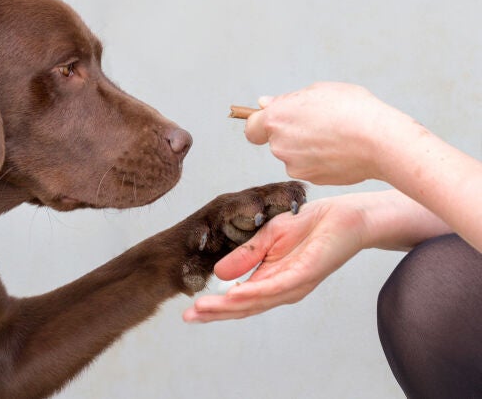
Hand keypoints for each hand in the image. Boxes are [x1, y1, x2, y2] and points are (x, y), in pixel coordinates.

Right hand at [183, 195, 366, 321]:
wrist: (344, 216)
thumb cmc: (310, 225)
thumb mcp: (267, 237)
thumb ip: (245, 256)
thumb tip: (219, 274)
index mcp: (271, 281)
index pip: (239, 300)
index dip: (215, 307)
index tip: (190, 312)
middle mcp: (282, 289)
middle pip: (244, 307)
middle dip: (215, 313)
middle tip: (188, 317)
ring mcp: (293, 284)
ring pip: (256, 301)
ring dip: (228, 306)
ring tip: (203, 309)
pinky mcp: (305, 274)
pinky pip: (275, 286)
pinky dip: (252, 292)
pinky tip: (233, 293)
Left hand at [245, 82, 410, 184]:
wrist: (380, 142)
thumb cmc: (353, 109)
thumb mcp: (319, 90)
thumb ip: (287, 100)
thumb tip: (264, 104)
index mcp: (276, 119)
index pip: (251, 128)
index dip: (261, 124)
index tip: (275, 121)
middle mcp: (279, 145)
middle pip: (277, 140)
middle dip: (292, 133)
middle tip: (320, 122)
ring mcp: (294, 166)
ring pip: (294, 155)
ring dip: (307, 147)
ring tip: (335, 136)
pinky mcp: (311, 179)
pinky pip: (310, 167)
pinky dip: (320, 160)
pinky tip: (340, 150)